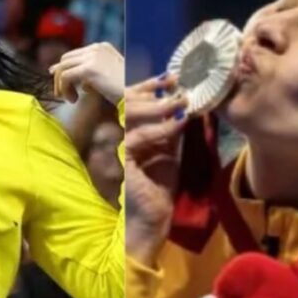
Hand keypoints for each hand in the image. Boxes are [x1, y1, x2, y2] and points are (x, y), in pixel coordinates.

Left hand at [49, 42, 123, 103]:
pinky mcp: (89, 69)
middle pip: (66, 59)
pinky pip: (65, 77)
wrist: (136, 98)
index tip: (59, 84)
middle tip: (62, 94)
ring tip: (69, 99)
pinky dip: (65, 89)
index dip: (63, 69)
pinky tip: (73, 100)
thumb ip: (88, 72)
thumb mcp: (105, 77)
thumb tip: (59, 70)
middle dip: (59, 77)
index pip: (75, 54)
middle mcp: (97, 48)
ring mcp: (93, 57)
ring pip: (62, 68)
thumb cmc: (124, 92)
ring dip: (61, 85)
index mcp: (103, 47)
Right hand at [123, 74, 187, 265]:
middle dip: (153, 89)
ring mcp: (114, 146)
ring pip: (130, 114)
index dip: (147, 86)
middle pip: (127, 101)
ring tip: (181, 99)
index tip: (170, 77)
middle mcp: (114, 136)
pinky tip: (179, 122)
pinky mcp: (120, 158)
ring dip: (158, 105)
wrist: (150, 220)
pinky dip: (161, 128)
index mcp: (124, 132)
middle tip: (177, 81)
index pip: (131, 101)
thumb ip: (169, 129)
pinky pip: (138, 136)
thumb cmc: (158, 188)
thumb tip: (182, 103)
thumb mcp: (168, 151)